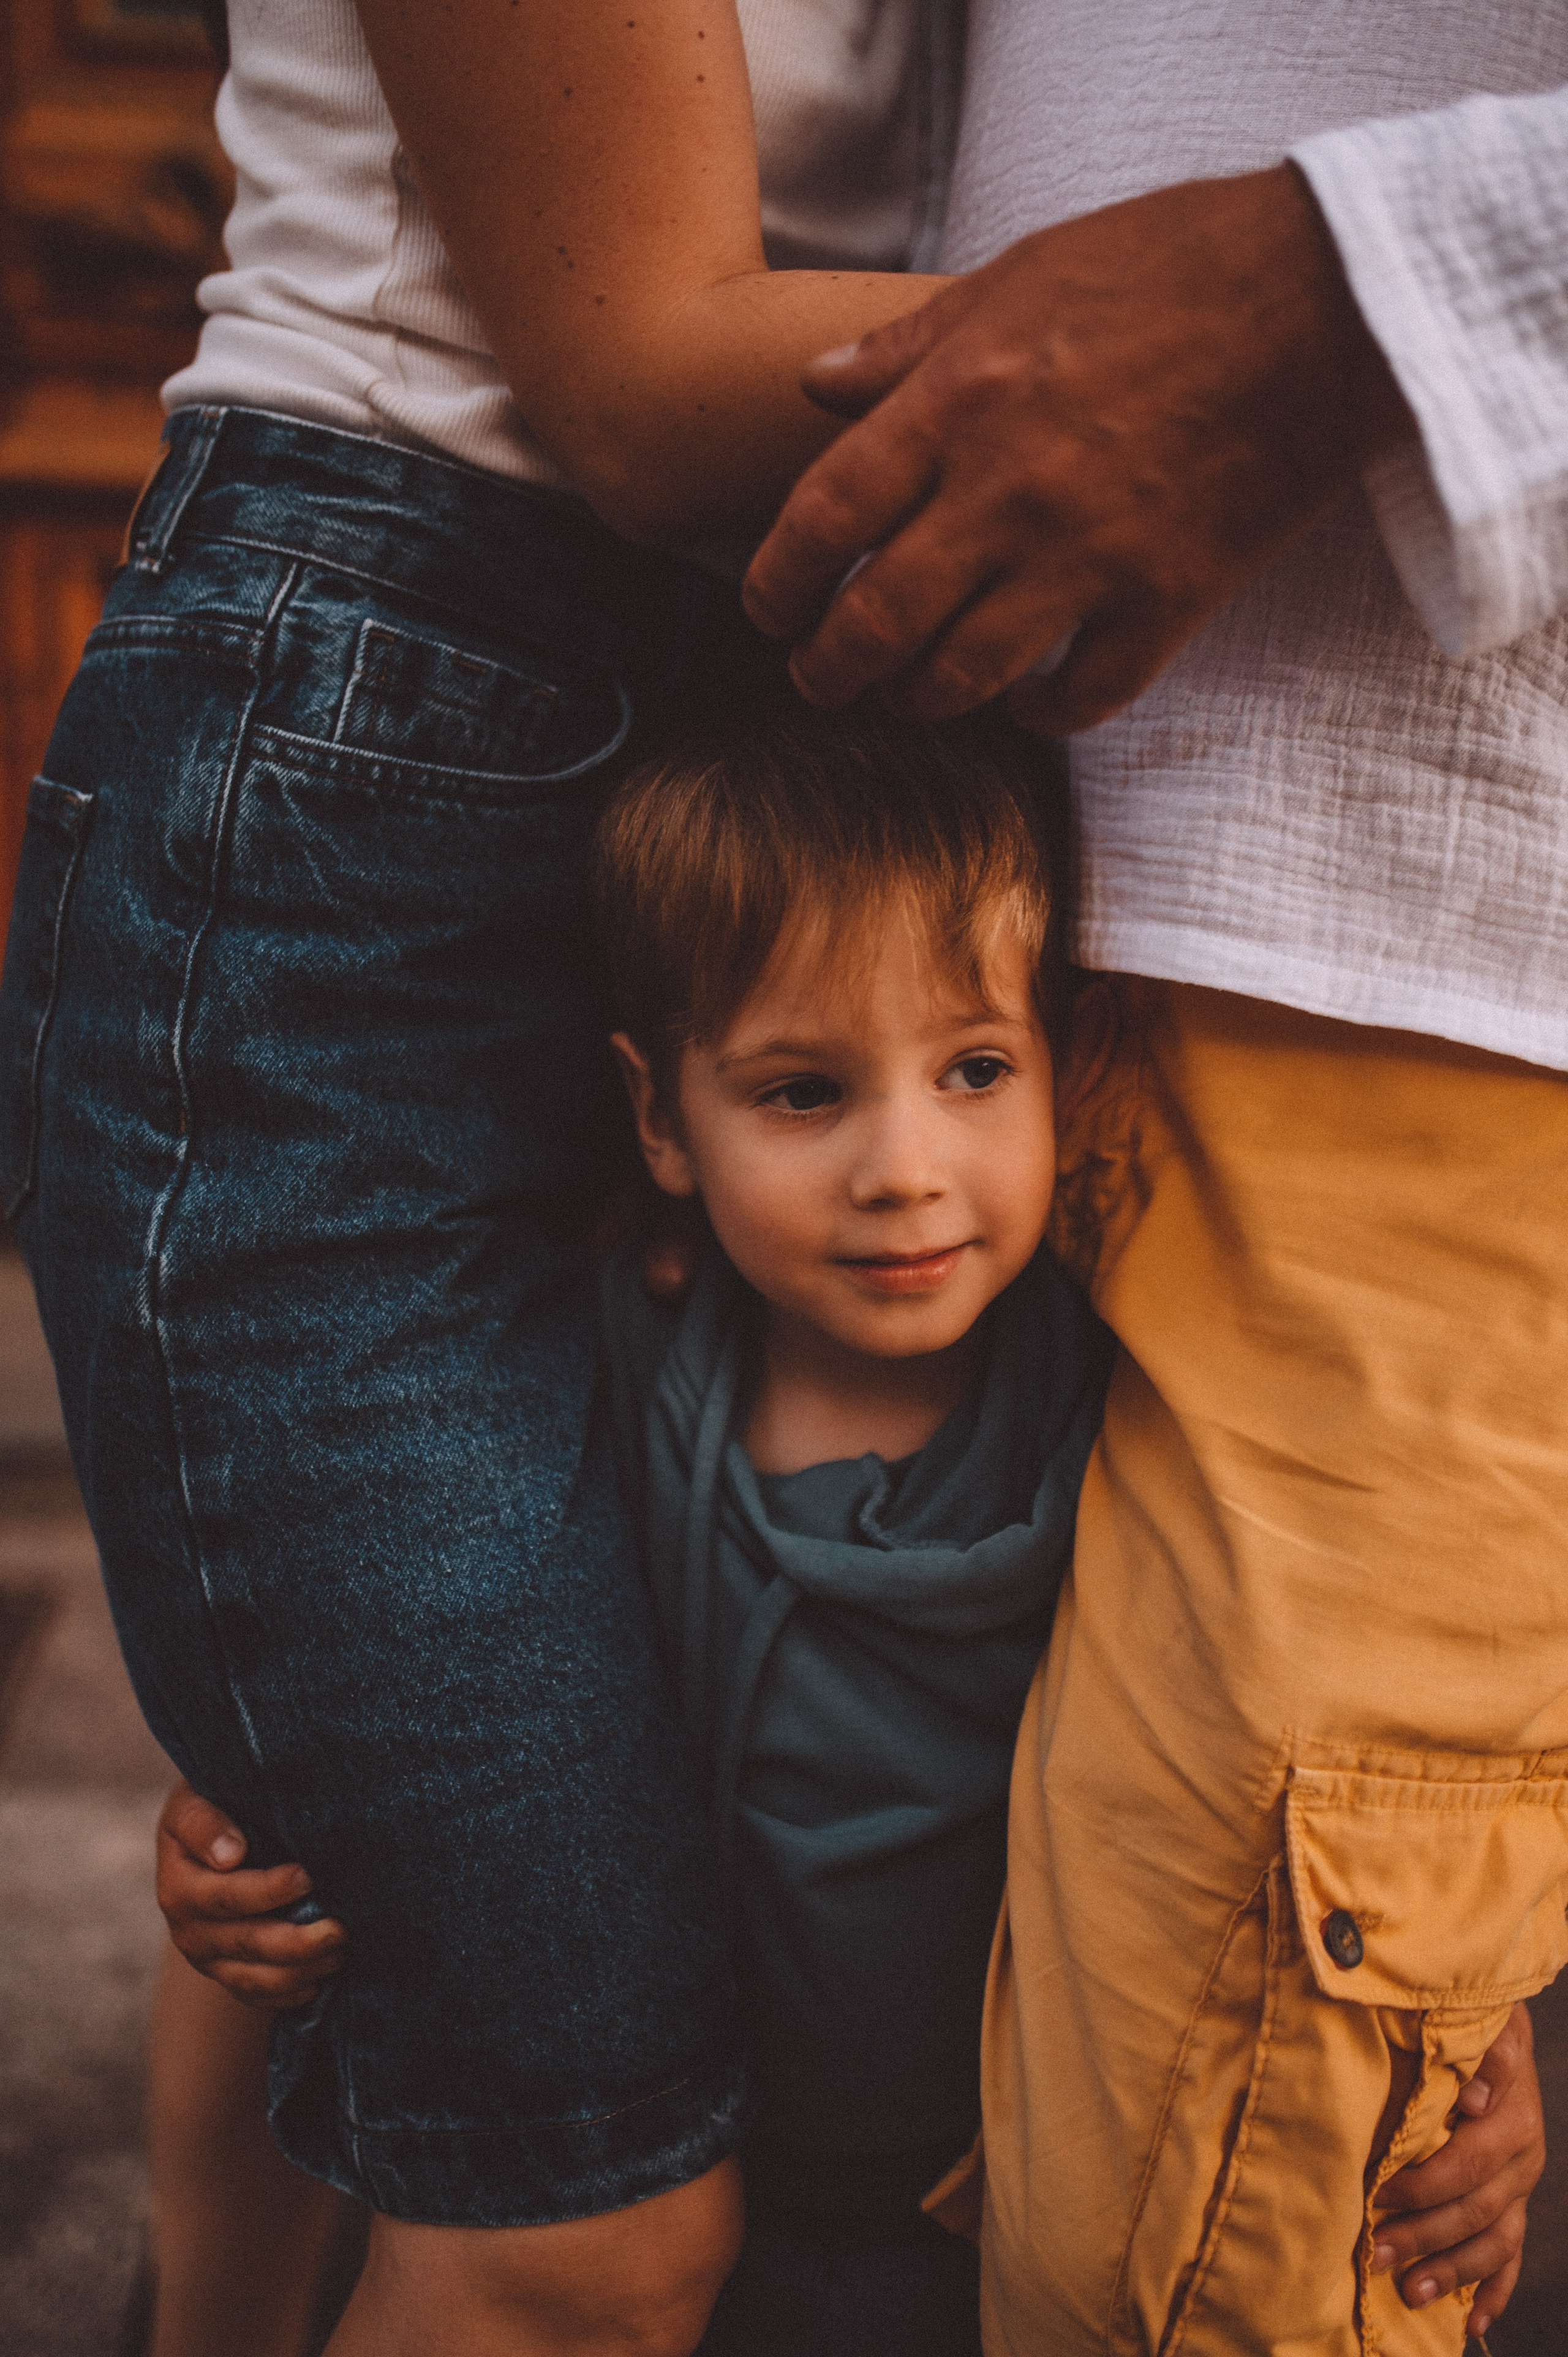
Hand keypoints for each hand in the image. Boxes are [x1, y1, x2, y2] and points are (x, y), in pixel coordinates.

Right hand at [154, 1778, 347, 2009]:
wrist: (208, 1833)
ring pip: (254, 1978)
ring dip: (301, 1970)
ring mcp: (206, 1956)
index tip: (306, 1875)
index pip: (225, 1896)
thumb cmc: (212, 1803)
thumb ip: (206, 1822)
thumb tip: (230, 1854)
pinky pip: (256, 1996)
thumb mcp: (196, 1799)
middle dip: (296, 1939)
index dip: (267, 1890)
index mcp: (179, 1884)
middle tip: (341, 1927)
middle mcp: (187, 1927)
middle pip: (245, 1942)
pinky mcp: (225, 1973)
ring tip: (342, 1950)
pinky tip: (321, 1981)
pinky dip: (289, 1993)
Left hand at [743, 163, 1413, 734]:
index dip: (777, 581)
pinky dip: (1043, 715)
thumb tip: (813, 387)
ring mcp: (1088, 556)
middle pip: (879, 619)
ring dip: (920, 701)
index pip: (825, 516)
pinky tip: (1027, 705)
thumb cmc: (1172, 267)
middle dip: (830, 669)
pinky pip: (1082, 696)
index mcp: (961, 403)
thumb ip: (908, 346)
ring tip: (904, 699)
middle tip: (818, 682)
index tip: (765, 612)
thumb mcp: (1021, 276)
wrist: (1330, 300)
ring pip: (966, 675)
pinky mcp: (1166, 600)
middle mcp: (1008, 492)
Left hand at [1371, 2002, 1543, 2338]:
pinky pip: (1511, 2256)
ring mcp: (1520, 2182)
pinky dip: (1493, 2291)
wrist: (1496, 2021)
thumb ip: (1479, 2052)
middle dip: (1424, 2234)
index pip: (1469, 2161)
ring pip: (1494, 2240)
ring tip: (1409, 2291)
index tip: (1380, 2191)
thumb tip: (1475, 2099)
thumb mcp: (1478, 2020)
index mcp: (1511, 2113)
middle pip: (1476, 2208)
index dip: (1425, 2182)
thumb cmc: (1470, 2020)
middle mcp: (1523, 2153)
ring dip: (1451, 2270)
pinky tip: (1471, 2322)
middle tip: (1376, 2250)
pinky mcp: (1515, 2201)